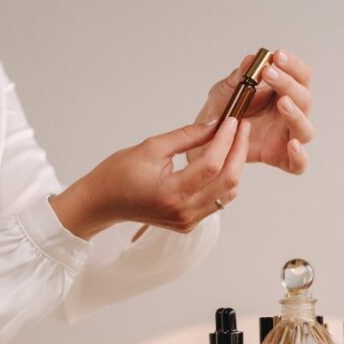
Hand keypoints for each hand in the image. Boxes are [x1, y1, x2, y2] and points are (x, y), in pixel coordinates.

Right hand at [51, 117, 250, 239]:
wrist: (102, 202)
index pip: (211, 165)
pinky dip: (224, 180)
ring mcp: (188, 221)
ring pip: (227, 193)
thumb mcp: (151, 147)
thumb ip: (187, 136)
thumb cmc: (118, 174)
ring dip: (234, 166)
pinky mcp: (189, 223)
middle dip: (238, 151)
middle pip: (227, 181)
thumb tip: (215, 125)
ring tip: (234, 141)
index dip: (226, 140)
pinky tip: (223, 160)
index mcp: (172, 193)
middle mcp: (184, 212)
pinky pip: (217, 201)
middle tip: (241, 128)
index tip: (232, 121)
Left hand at [192, 49, 312, 173]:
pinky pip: (299, 163)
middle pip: (305, 99)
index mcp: (284, 92)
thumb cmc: (223, 109)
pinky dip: (300, 156)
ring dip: (296, 114)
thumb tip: (251, 59)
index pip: (301, 76)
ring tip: (282, 102)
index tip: (277, 55)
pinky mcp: (282, 158)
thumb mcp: (227, 89)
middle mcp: (291, 114)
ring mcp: (288, 137)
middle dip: (288, 83)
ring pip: (306, 129)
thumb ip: (240, 75)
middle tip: (269, 73)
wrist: (207, 137)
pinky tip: (292, 145)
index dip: (293, 65)